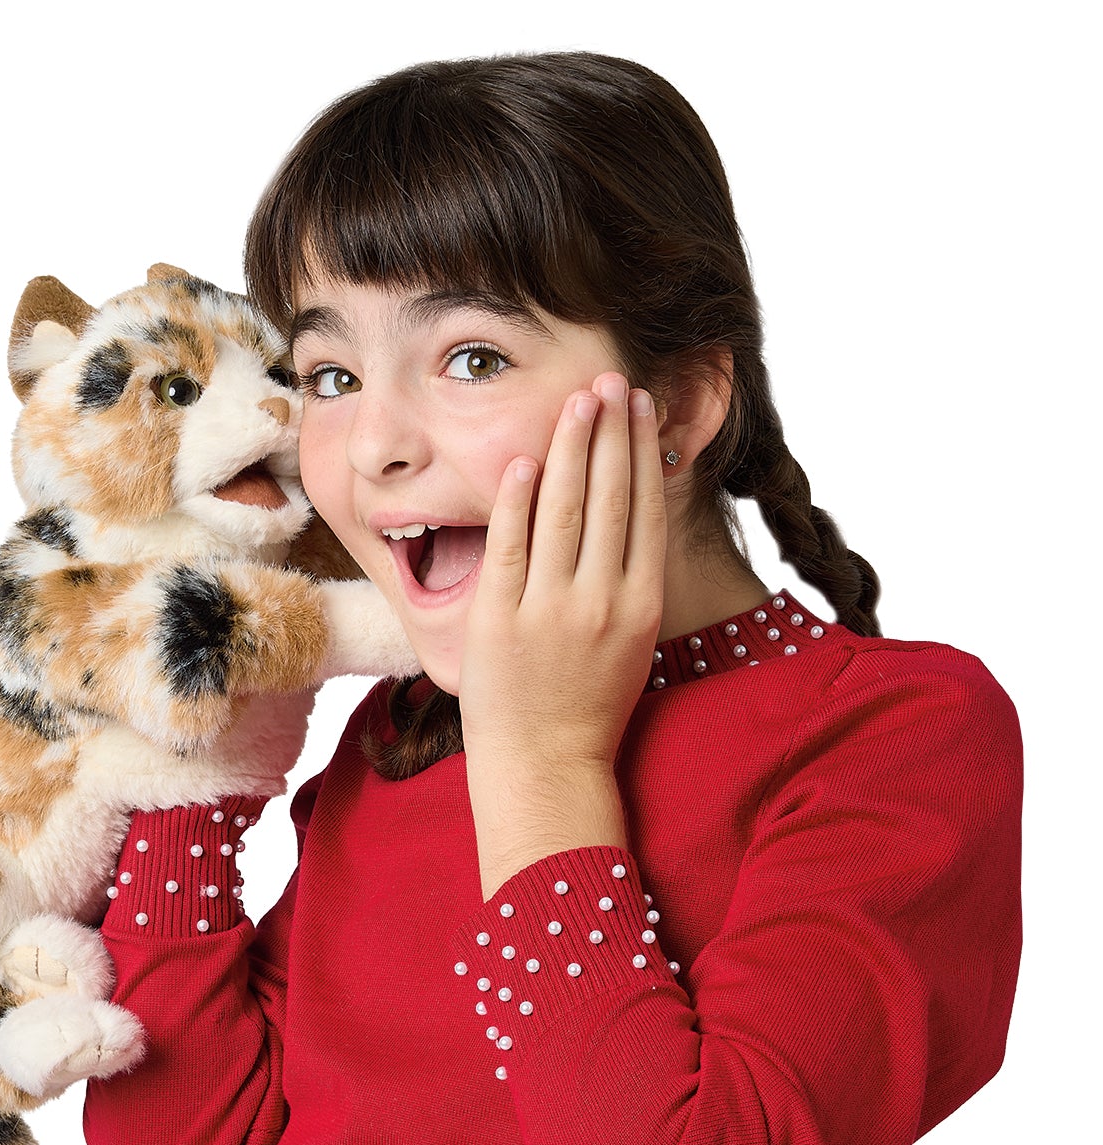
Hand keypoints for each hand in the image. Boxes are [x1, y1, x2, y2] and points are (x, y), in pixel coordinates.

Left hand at [460, 373, 666, 893]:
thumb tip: (628, 517)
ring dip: (571, 449)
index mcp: (640, 604)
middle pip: (609, 497)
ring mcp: (549, 610)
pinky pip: (509, 547)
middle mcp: (601, 600)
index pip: (645, 509)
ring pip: (564, 511)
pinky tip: (523, 459)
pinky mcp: (500, 620)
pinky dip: (516, 500)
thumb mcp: (629, 641)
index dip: (641, 451)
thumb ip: (629, 582)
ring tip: (577, 402)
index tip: (638, 407)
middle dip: (609, 431)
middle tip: (609, 379)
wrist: (545, 765)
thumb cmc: (587, 705)